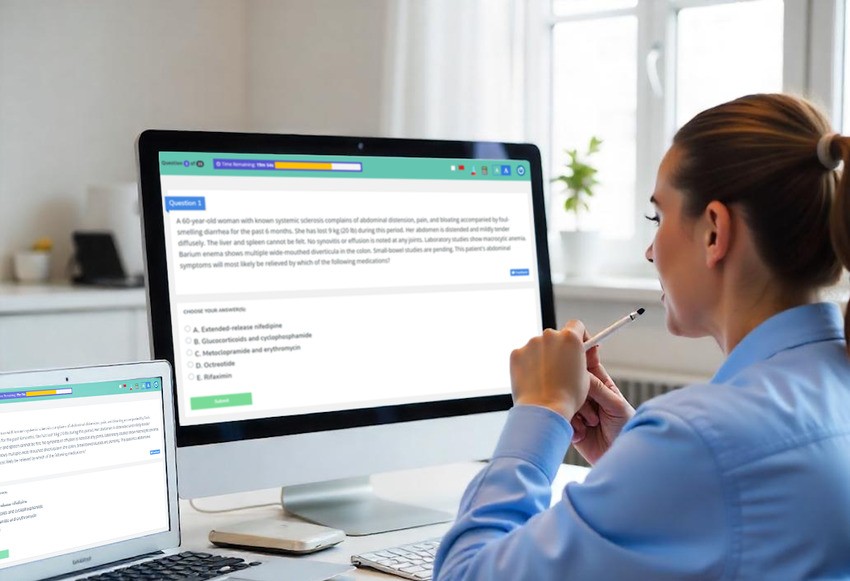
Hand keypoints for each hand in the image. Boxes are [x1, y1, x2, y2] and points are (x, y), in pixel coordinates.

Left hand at [509, 321, 589, 419]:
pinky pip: (524, 356)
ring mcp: (531, 344)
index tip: (578, 344)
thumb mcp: (585, 376)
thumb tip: (574, 355)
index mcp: (570, 338)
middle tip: (559, 366)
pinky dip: (528, 364)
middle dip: (557, 349)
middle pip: (555, 337)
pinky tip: (533, 380)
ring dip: (542, 357)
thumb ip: (578, 359)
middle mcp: (549, 336)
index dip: (578, 334)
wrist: (544, 409)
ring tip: (545, 379)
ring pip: (538, 347)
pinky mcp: (516, 354)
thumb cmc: (567, 396)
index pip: (576, 325)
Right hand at [569, 344, 634, 464]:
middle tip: (589, 405)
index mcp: (601, 384)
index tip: (574, 343)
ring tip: (592, 424)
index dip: (581, 351)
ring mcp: (576, 409)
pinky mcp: (568, 424)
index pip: (588, 362)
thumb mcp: (616, 406)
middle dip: (578, 393)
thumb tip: (581, 373)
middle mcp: (587, 394)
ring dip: (577, 413)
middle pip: (571, 380)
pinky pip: (561, 417)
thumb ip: (599, 388)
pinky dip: (571, 426)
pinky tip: (582, 434)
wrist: (619, 458)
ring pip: (565, 399)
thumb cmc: (626, 429)